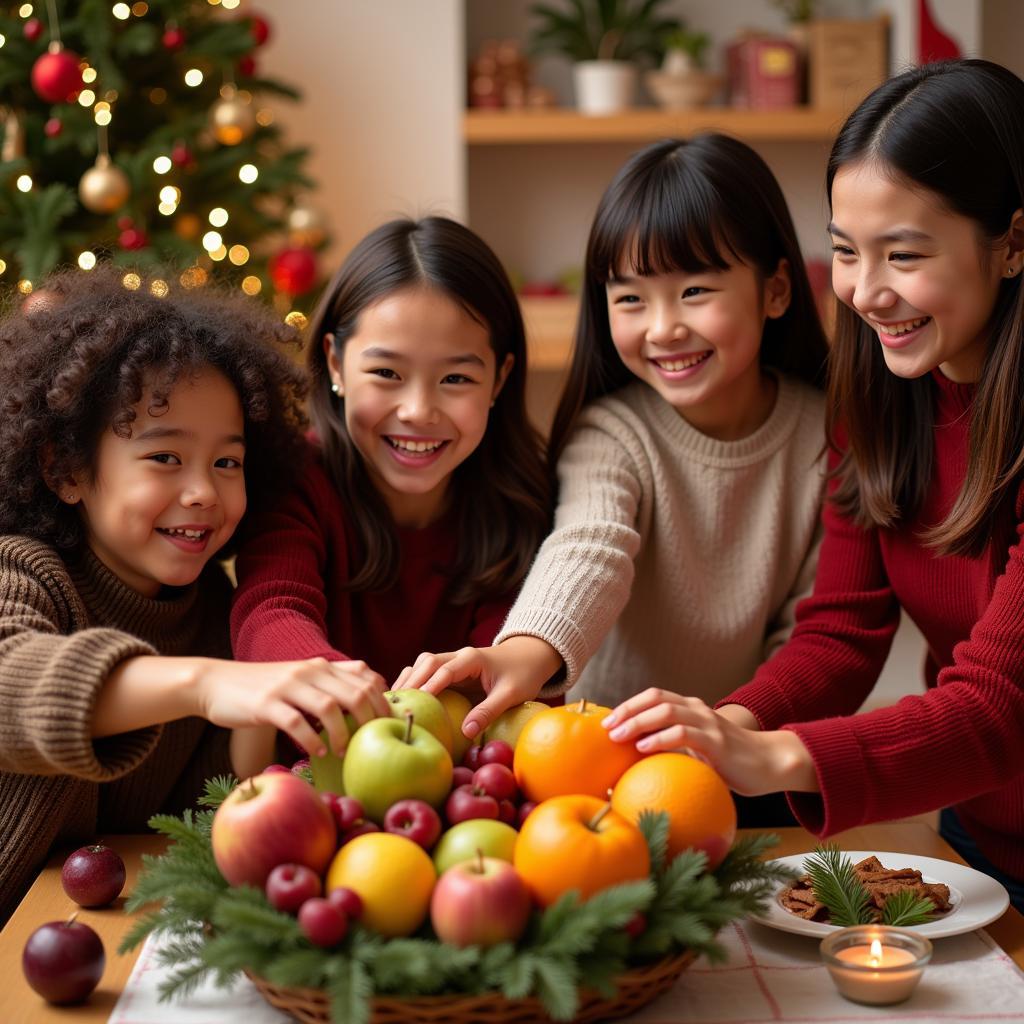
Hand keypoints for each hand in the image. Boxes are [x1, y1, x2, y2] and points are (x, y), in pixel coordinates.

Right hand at [196, 657, 388, 757]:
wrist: (216, 682)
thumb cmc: (264, 688)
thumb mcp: (301, 679)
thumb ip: (329, 685)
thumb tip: (366, 703)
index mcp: (321, 666)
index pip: (366, 677)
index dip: (383, 700)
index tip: (388, 724)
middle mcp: (309, 671)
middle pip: (356, 692)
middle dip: (370, 720)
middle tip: (371, 742)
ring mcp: (287, 686)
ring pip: (330, 707)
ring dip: (342, 733)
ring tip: (343, 751)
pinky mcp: (265, 704)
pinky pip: (296, 722)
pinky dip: (311, 739)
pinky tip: (316, 752)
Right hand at [392, 636, 561, 740]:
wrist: (530, 656)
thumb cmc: (523, 675)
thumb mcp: (511, 695)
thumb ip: (489, 712)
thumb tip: (466, 732)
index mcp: (472, 658)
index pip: (444, 670)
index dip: (428, 686)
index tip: (414, 703)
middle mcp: (458, 655)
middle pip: (427, 663)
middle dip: (411, 682)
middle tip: (394, 703)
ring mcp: (453, 660)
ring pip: (423, 664)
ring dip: (409, 680)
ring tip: (392, 701)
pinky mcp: (452, 669)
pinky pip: (428, 672)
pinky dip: (415, 682)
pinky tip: (405, 699)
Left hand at [602, 688, 817, 795]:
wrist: (769, 763)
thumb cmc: (729, 761)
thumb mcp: (698, 749)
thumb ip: (676, 747)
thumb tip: (638, 763)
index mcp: (691, 708)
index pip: (654, 696)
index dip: (629, 705)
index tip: (608, 721)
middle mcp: (697, 709)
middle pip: (655, 699)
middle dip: (627, 711)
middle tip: (607, 728)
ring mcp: (708, 722)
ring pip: (666, 712)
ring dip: (637, 722)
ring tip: (618, 737)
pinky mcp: (716, 741)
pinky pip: (683, 734)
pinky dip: (660, 738)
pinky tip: (643, 748)